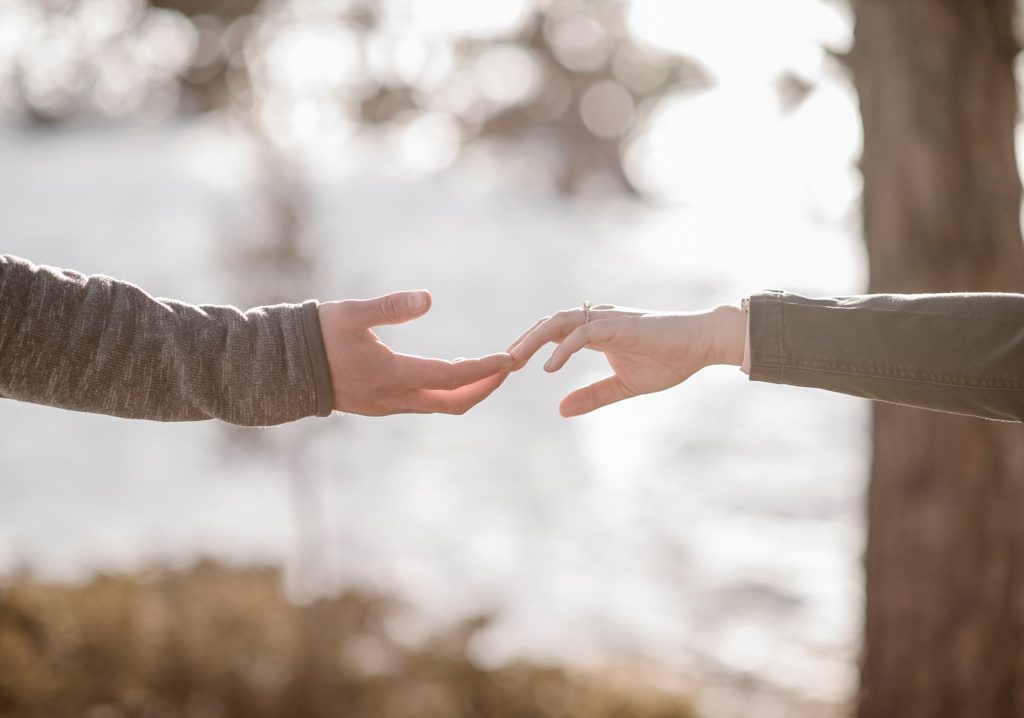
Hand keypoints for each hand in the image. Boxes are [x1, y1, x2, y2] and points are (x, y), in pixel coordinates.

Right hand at [318, 290, 513, 415]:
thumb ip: (390, 307)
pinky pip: (423, 403)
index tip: (510, 360)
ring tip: (488, 369)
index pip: (451, 378)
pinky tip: (451, 374)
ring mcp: (386, 406)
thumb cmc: (316, 334)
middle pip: (453, 402)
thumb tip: (428, 299)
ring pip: (438, 405)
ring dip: (467, 390)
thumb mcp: (352, 313)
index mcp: (392, 376)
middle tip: (508, 368)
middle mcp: (393, 398)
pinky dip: (446, 391)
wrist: (281, 367)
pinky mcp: (378, 404)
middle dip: (484, 387)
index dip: (485, 369)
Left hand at [508, 303, 745, 416]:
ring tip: (514, 361)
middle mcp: (597, 321)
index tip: (508, 369)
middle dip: (522, 342)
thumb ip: (592, 396)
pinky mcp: (621, 325)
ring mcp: (608, 320)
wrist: (701, 344)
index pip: (552, 333)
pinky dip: (564, 348)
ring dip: (534, 340)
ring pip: (560, 322)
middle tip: (499, 366)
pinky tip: (550, 368)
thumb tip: (560, 410)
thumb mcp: (623, 386)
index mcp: (595, 332)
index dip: (530, 347)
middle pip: (549, 324)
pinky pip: (585, 333)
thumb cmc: (668, 360)